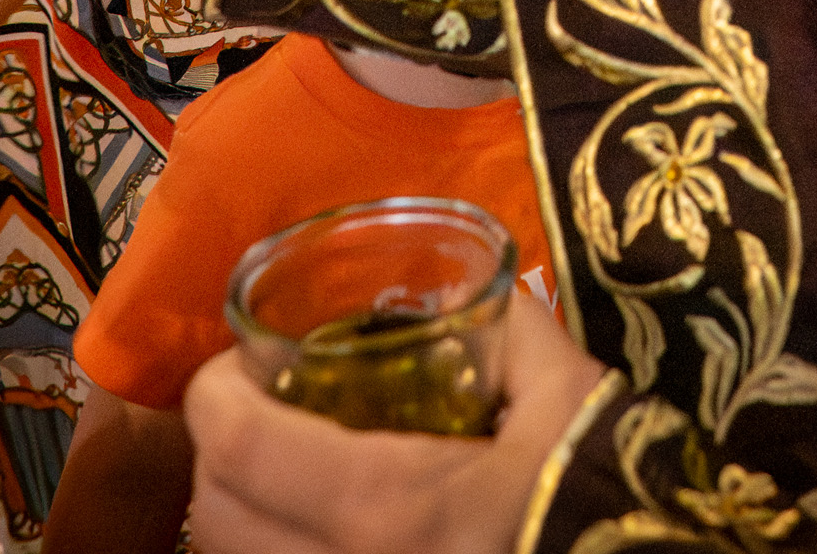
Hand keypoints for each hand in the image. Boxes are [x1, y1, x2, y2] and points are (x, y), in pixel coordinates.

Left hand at [183, 294, 608, 553]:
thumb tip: (467, 290)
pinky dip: (278, 546)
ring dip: (243, 509)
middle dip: (219, 452)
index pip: (239, 449)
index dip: (213, 396)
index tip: (234, 364)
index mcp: (388, 507)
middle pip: (214, 516)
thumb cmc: (603, 494)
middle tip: (258, 408)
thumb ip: (509, 327)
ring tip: (287, 467)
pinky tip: (320, 521)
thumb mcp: (567, 397)